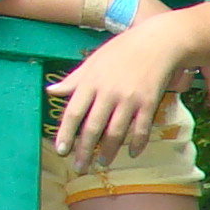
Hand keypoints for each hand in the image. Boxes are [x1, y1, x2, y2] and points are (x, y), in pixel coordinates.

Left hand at [47, 12, 193, 168]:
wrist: (158, 42)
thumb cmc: (123, 50)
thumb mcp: (93, 61)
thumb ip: (73, 80)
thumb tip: (51, 91)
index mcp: (91, 82)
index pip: (74, 113)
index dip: (66, 134)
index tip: (61, 151)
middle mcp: (108, 92)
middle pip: (93, 128)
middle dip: (84, 151)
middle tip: (79, 167)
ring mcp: (130, 99)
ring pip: (116, 133)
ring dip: (108, 152)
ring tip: (103, 163)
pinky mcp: (150, 103)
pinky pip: (141, 129)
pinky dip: (137, 144)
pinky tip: (132, 154)